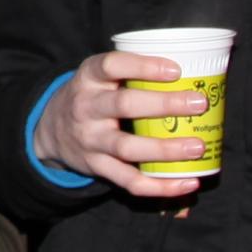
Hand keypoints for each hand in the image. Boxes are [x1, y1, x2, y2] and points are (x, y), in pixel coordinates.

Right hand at [32, 52, 210, 200]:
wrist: (52, 129)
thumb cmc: (93, 96)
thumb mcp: (100, 76)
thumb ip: (132, 73)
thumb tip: (192, 71)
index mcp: (89, 78)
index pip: (112, 66)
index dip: (143, 67)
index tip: (176, 70)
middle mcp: (86, 108)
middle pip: (124, 105)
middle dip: (164, 105)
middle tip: (199, 104)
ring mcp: (90, 140)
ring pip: (127, 147)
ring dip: (165, 149)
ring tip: (197, 147)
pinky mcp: (97, 167)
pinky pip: (129, 180)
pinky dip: (159, 185)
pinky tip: (187, 182)